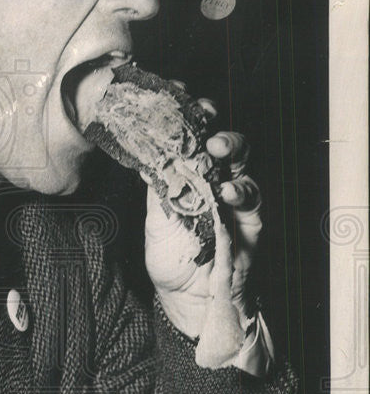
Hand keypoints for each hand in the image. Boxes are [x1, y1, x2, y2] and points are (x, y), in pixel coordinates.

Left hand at [145, 101, 261, 338]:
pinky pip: (250, 197)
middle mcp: (214, 180)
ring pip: (241, 160)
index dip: (184, 115)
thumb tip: (143, 152)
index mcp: (188, 175)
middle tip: (200, 111)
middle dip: (212, 121)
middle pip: (219, 139)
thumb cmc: (173, 258)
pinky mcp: (251, 218)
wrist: (189, 299)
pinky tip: (225, 190)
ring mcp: (234, 196)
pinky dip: (239, 190)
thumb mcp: (156, 219)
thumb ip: (157, 187)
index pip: (189, 137)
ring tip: (215, 146)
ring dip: (231, 147)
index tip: (173, 94)